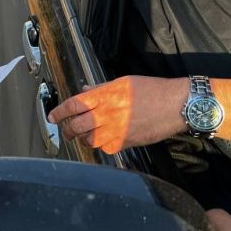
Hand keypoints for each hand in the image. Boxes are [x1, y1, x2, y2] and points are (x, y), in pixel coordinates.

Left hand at [47, 76, 188, 153]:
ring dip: (84, 138)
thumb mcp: (123, 82)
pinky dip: (102, 145)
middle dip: (68, 130)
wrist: (176, 104)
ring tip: (84, 136)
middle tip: (66, 131)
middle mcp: (107, 114)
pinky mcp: (127, 142)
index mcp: (104, 96)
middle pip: (77, 126)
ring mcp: (117, 130)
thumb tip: (86, 90)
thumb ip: (101, 89)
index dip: (59, 112)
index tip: (53, 117)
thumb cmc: (153, 90)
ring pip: (90, 140)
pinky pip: (107, 148)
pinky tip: (104, 140)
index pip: (73, 105)